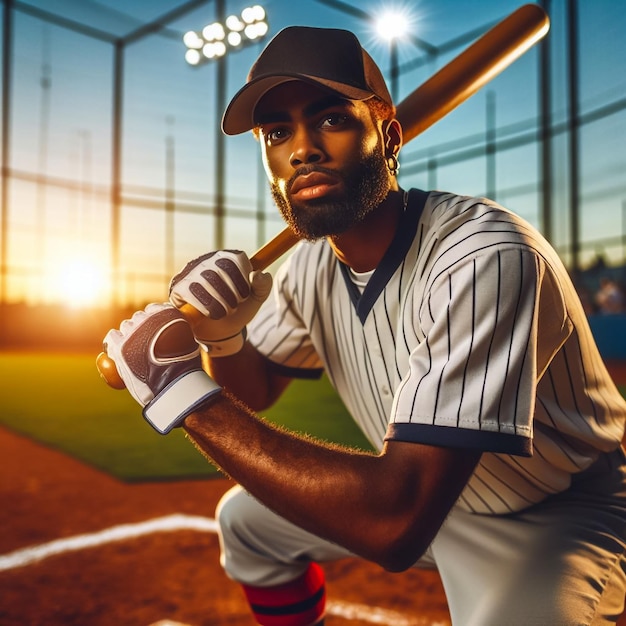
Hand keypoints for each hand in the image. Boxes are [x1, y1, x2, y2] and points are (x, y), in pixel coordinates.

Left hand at [103, 303, 221, 433]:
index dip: (152, 319)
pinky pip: (112, 337)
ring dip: (127, 335)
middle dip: (140, 328)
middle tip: (144, 345)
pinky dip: (113, 342)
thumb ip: (177, 334)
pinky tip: (117, 349)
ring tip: (133, 351)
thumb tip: (171, 334)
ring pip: (125, 326)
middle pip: (139, 318)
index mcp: (168, 315)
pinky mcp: (121, 345)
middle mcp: (150, 318)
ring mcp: (134, 331)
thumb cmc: (183, 368)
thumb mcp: (188, 344)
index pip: (154, 309)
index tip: (154, 330)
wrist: (173, 383)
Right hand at [169, 250, 271, 355]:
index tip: (245, 294)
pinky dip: (207, 306)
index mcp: (226, 258)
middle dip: (234, 293)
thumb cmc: (236, 310)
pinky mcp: (178, 287)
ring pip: (208, 280)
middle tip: (235, 305)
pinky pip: (192, 292)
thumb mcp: (255, 299)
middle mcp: (207, 260)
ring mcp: (190, 272)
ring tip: (225, 311)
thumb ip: (263, 286)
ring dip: (222, 302)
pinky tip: (211, 313)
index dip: (244, 280)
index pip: (236, 259)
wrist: (217, 333)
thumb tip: (258, 274)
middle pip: (222, 268)